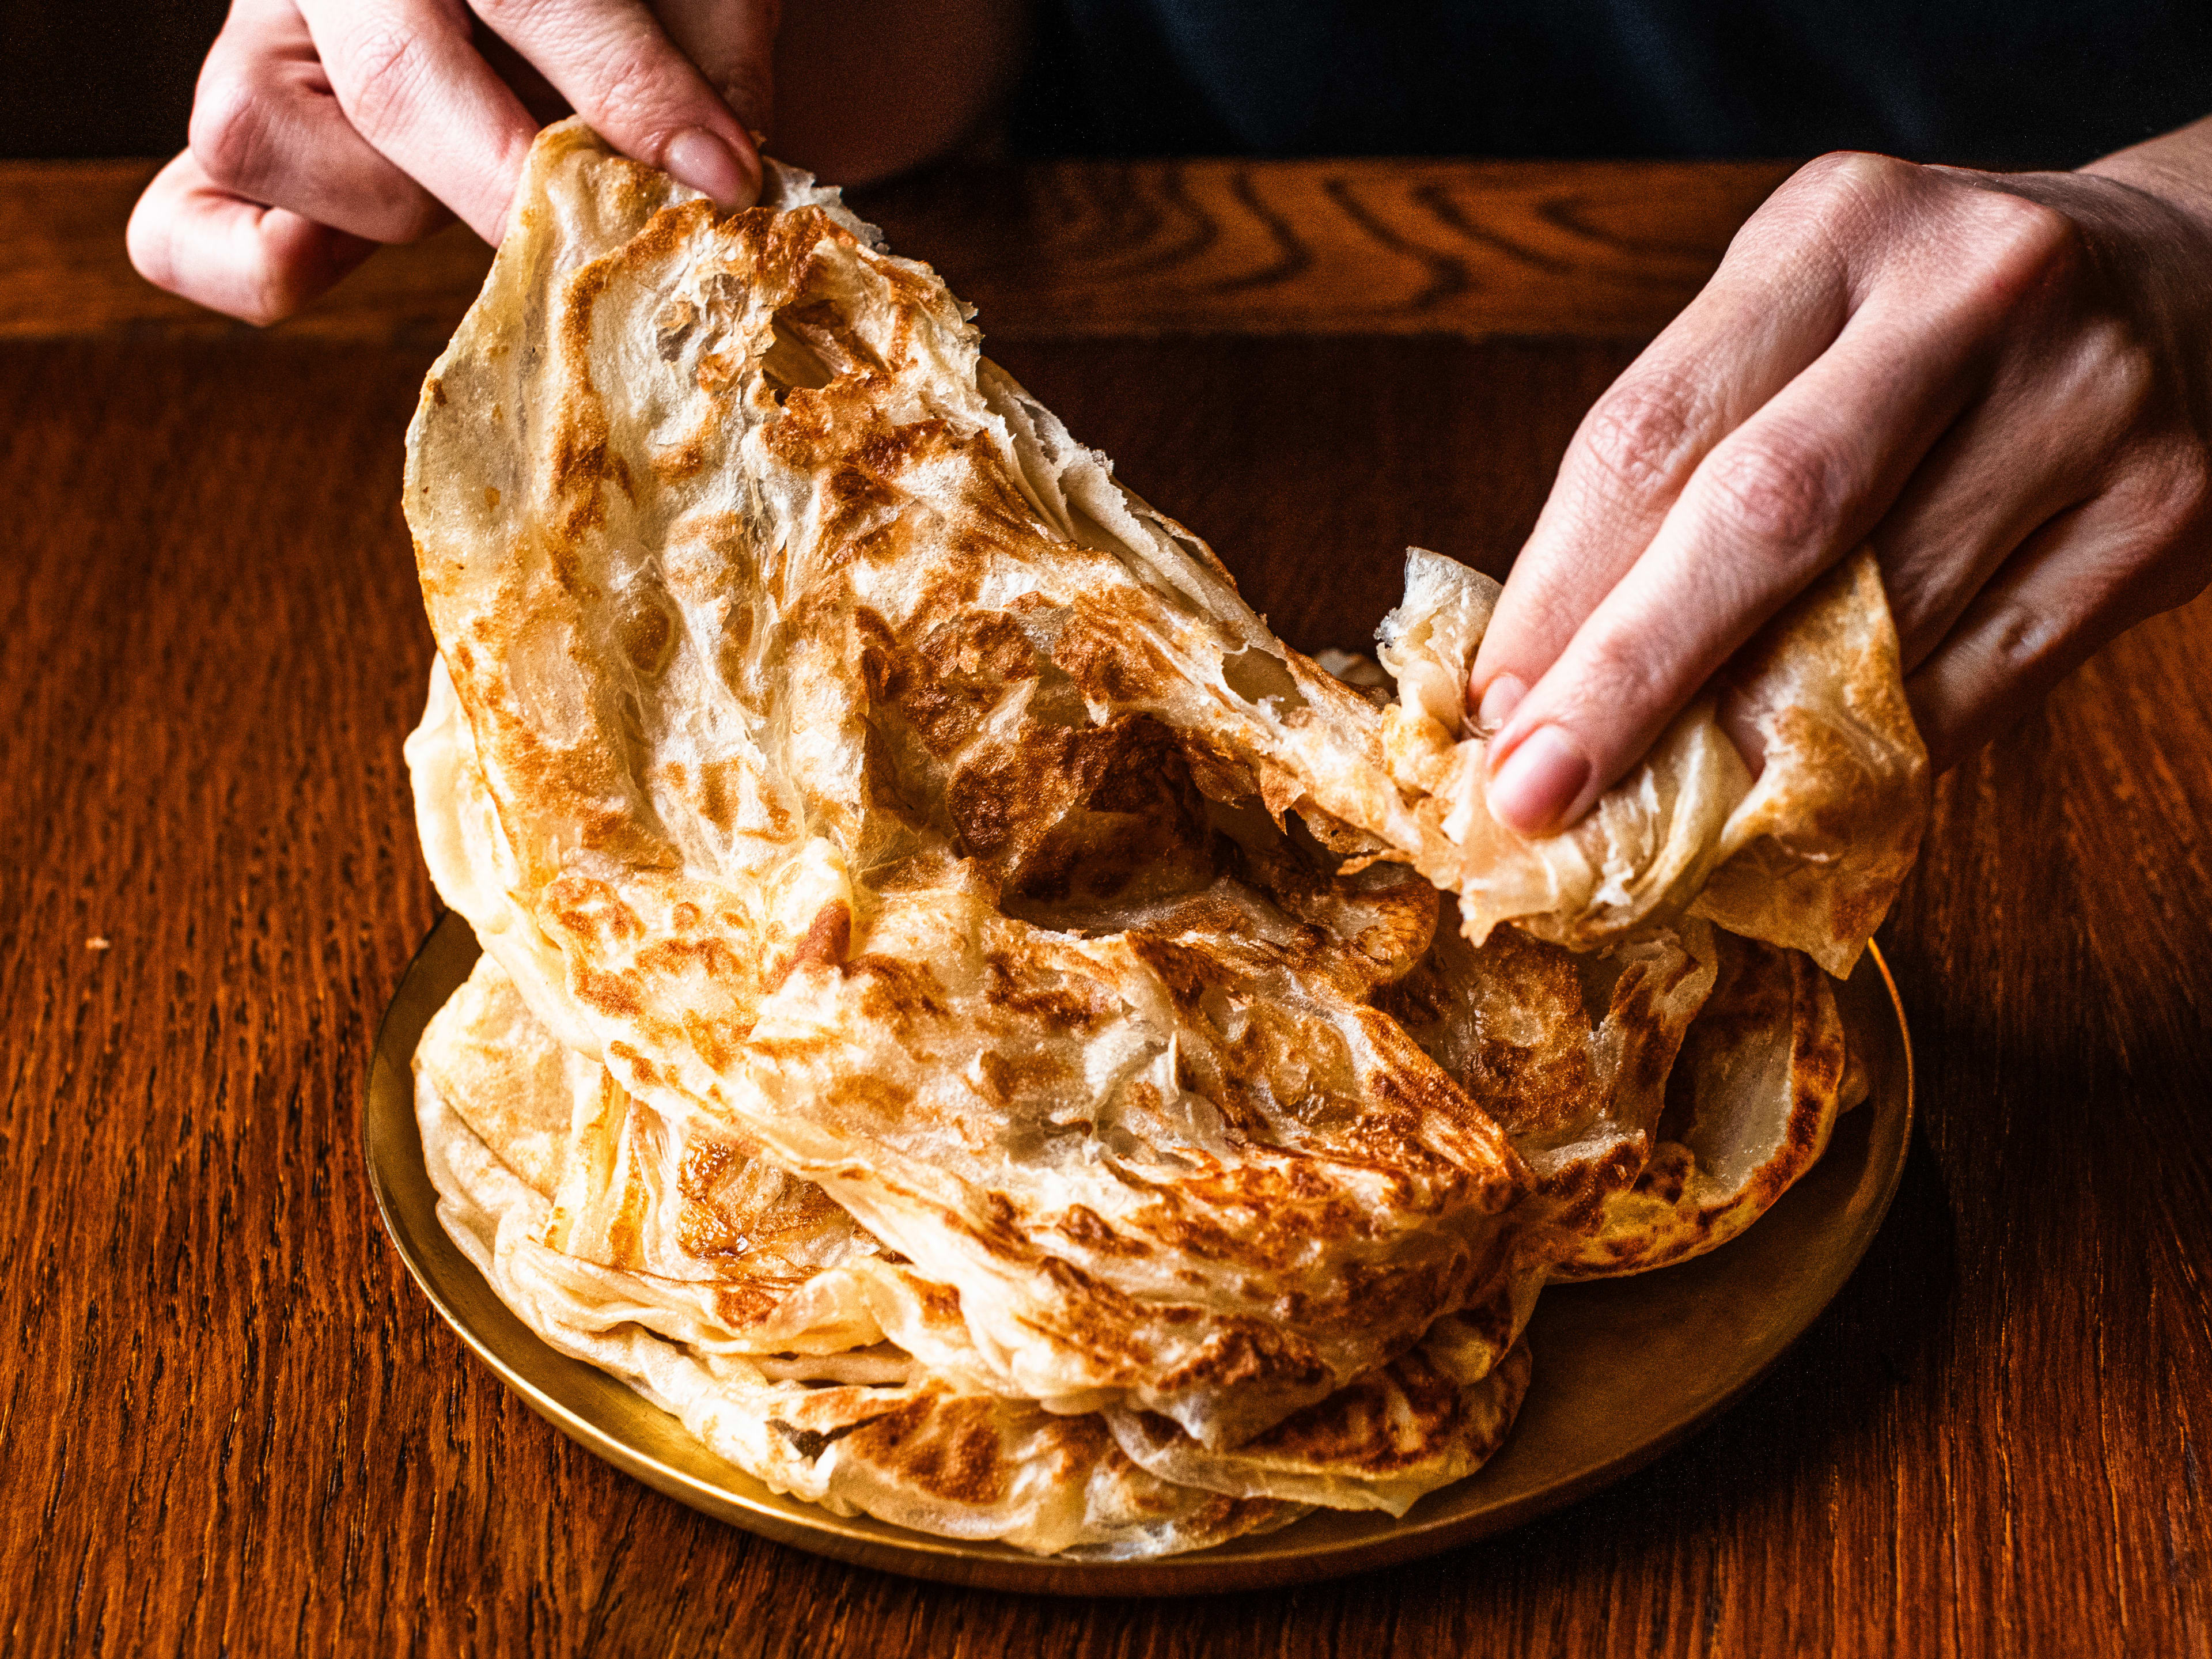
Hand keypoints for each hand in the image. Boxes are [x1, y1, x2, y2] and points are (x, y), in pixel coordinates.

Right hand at [127, 0, 774, 324]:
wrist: (549, 6)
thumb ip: (709, 58)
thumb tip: (713, 180)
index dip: (631, 89)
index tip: (722, 173)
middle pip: (394, 84)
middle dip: (517, 186)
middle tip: (607, 239)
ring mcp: (261, 43)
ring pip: (273, 142)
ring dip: (405, 205)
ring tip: (498, 194)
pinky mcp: (244, 132)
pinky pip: (180, 226)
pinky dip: (249, 266)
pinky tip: (338, 258)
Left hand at [1470, 124, 2211, 834]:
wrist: (2199, 276)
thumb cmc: (1940, 323)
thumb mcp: (1804, 320)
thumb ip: (1687, 458)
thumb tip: (1545, 667)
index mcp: (1836, 230)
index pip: (1653, 427)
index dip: (1558, 586)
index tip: (1493, 704)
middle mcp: (1967, 295)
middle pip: (1762, 515)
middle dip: (1631, 673)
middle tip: (1538, 789)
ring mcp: (2083, 403)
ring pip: (1877, 620)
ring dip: (1744, 737)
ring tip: (1655, 806)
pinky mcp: (2159, 517)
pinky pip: (1980, 681)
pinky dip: (1870, 752)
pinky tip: (1792, 792)